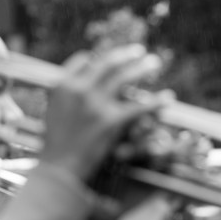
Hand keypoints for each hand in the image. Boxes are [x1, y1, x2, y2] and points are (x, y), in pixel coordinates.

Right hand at [40, 44, 163, 180]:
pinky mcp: (112, 120)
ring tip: (154, 63)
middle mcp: (79, 88)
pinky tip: (168, 98)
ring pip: (124, 77)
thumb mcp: (52, 112)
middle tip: (138, 51)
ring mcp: (96, 103)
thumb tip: (79, 86)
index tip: (109, 58)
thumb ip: (65, 96)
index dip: (98, 58)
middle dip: (125, 55)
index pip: (83, 60)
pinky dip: (156, 102)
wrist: (58, 168)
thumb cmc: (55, 145)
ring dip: (142, 68)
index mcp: (61, 84)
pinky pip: (139, 107)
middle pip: (106, 63)